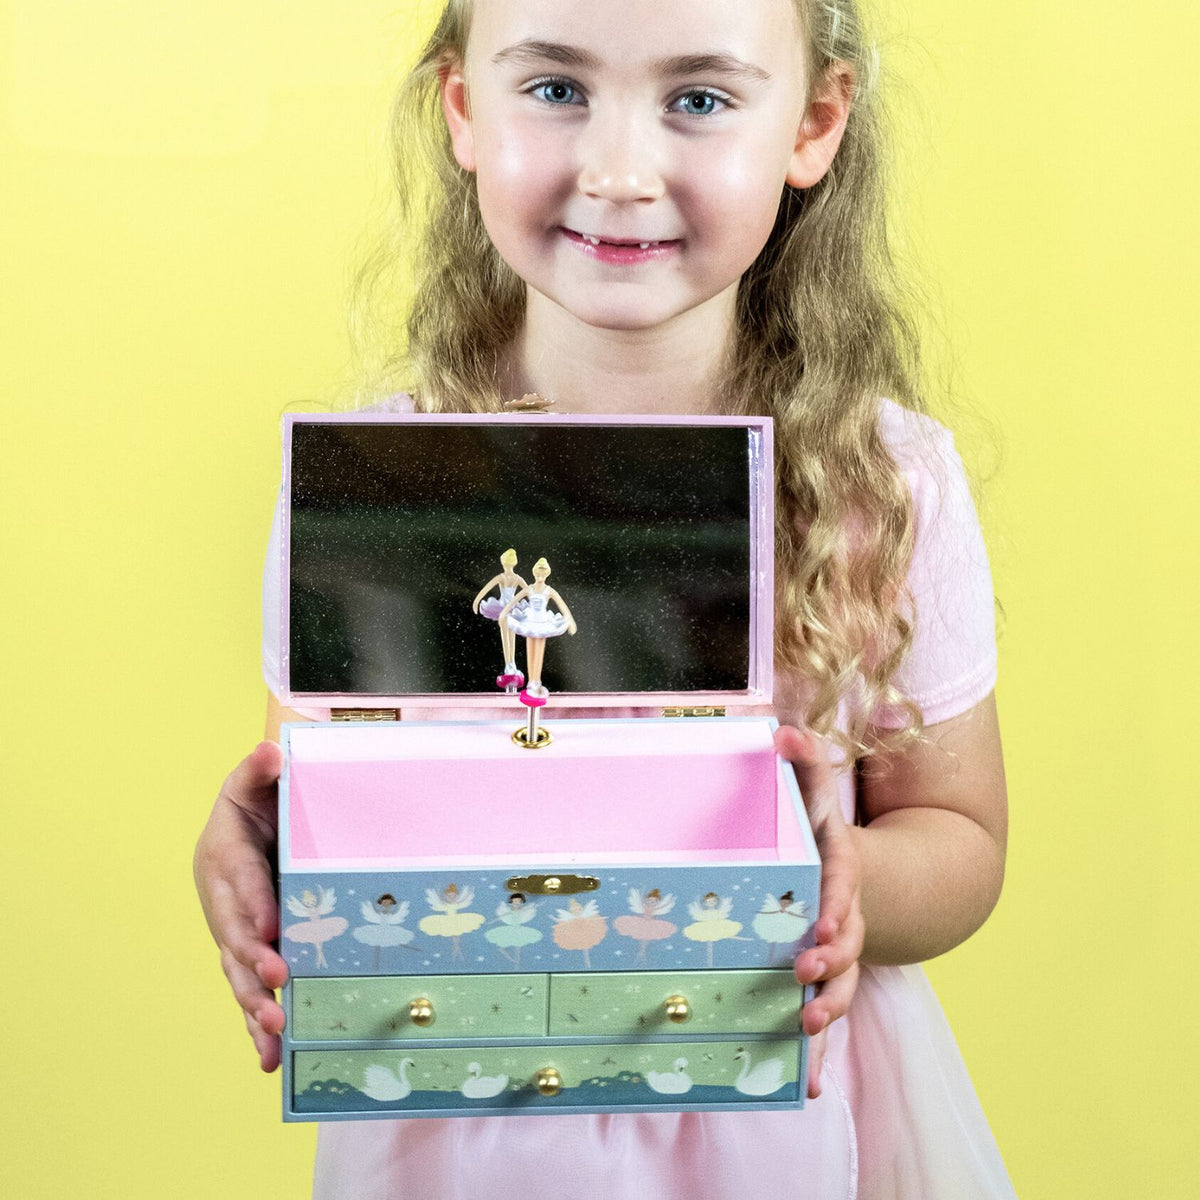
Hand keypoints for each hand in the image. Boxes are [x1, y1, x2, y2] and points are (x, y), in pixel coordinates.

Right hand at [194, 741, 288, 1070]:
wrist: (250, 823)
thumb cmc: (257, 801)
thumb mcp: (255, 781)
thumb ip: (260, 769)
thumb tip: (268, 751)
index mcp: (224, 856)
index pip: (237, 882)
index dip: (251, 905)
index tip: (267, 928)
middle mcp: (223, 901)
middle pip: (233, 938)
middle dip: (253, 966)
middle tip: (277, 987)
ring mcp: (233, 932)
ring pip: (238, 973)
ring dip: (254, 1005)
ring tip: (273, 1034)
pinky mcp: (248, 953)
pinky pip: (249, 989)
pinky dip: (256, 1023)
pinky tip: (270, 1057)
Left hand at [774, 725, 864, 1099]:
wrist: (869, 877)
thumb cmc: (827, 836)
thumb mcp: (819, 799)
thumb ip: (806, 765)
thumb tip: (784, 733)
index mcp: (841, 874)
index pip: (840, 890)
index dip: (834, 909)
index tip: (820, 926)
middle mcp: (846, 919)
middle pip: (844, 945)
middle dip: (828, 965)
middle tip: (803, 978)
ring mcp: (841, 955)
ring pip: (840, 988)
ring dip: (825, 1011)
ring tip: (804, 1030)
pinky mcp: (827, 980)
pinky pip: (825, 1016)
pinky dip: (820, 1052)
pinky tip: (808, 1084)